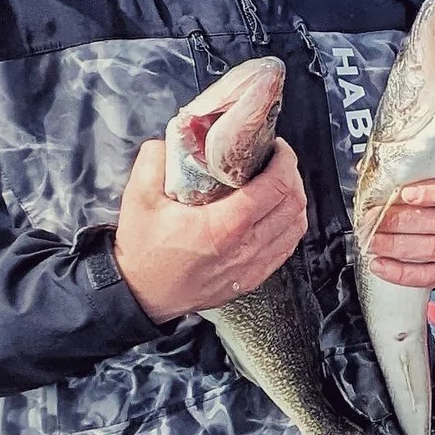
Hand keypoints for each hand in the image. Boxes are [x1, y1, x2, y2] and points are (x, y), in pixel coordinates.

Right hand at [115, 135, 307, 323]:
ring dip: (293, 200)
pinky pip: (287, 247)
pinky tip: (276, 214)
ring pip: (296, 226)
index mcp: (224, 225)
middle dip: (292, 174)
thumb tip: (172, 139)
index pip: (276, 186)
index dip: (285, 160)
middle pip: (293, 204)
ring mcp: (253, 265)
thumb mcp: (138, 199)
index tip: (277, 147)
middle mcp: (246, 247)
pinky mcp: (253, 277)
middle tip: (277, 161)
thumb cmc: (143, 251)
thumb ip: (154, 161)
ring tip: (279, 184)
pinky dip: (289, 225)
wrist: (142, 295)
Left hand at [364, 172, 434, 291]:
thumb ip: (410, 180)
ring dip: (396, 246)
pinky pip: (428, 275)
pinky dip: (401, 272)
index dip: (432, 193)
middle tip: (374, 221)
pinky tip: (381, 265)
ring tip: (372, 242)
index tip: (405, 194)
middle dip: (400, 221)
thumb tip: (369, 175)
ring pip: (432, 248)